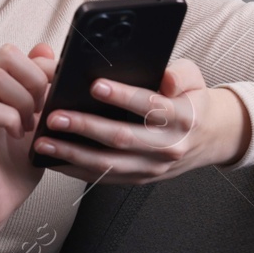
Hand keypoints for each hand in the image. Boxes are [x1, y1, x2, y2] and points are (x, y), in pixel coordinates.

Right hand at [0, 42, 58, 229]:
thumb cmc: (15, 164)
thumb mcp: (38, 120)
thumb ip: (41, 87)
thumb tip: (46, 50)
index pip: (14, 53)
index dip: (41, 68)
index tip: (52, 95)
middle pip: (5, 55)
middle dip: (34, 79)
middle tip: (39, 109)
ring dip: (23, 100)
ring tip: (29, 124)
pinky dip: (10, 119)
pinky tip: (18, 134)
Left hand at [31, 58, 249, 184]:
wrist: (209, 138)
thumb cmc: (192, 101)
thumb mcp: (195, 79)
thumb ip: (180, 74)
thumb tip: (166, 78)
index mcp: (182, 117)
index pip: (150, 105)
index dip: (122, 96)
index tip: (95, 85)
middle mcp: (168, 146)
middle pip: (122, 138)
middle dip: (86, 127)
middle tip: (55, 116)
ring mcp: (153, 167)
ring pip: (109, 163)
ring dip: (73, 153)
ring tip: (44, 141)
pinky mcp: (140, 178)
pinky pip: (105, 177)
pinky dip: (77, 170)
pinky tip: (54, 158)